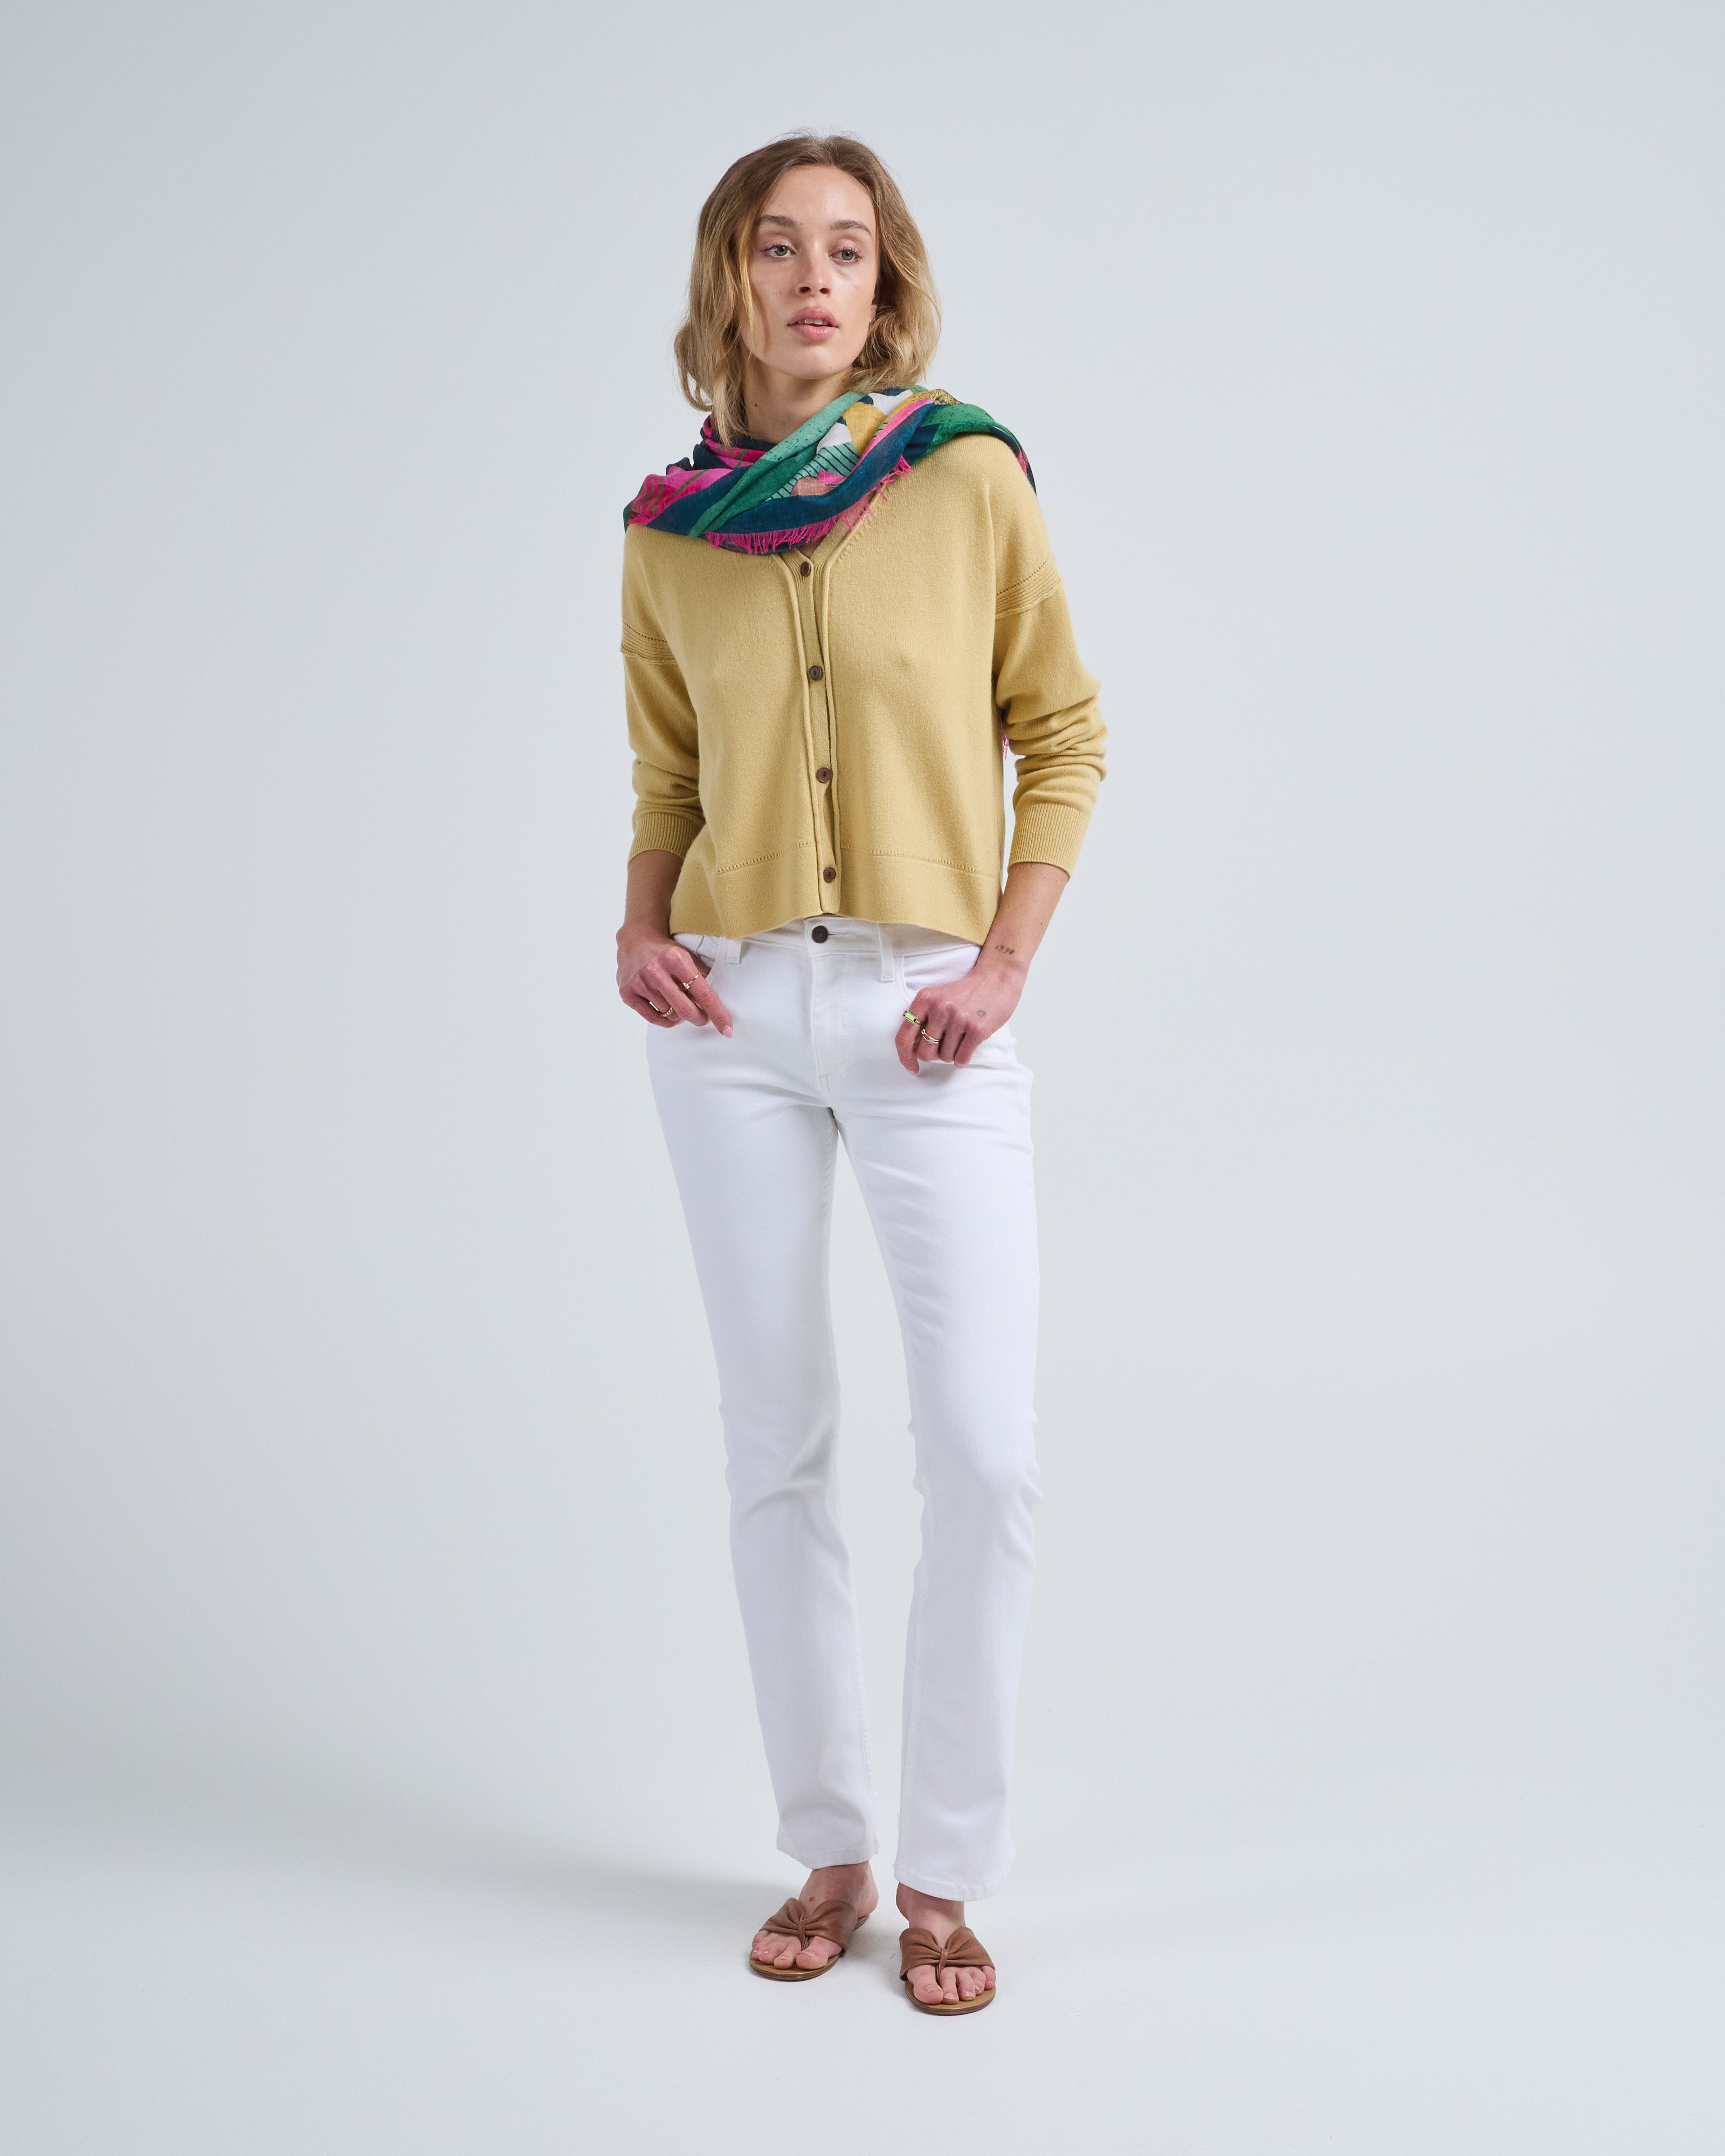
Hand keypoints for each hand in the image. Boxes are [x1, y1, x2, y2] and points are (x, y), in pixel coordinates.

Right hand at [617, 924, 733, 1034]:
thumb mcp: (687, 956)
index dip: (718, 1014)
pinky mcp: (628, 992)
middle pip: (686, 1010)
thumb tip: (719, 1001)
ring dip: (679, 1015)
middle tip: (702, 1018)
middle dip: (699, 1018)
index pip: (703, 994)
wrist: (635, 942)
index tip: (727, 1029)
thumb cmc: (665, 952)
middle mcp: (656, 970)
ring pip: (670, 1014)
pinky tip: (668, 1012)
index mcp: (676, 960)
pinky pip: (653, 1018)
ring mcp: (640, 982)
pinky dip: (665, 1020)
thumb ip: (702, 976)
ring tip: (678, 1004)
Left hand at [895, 956, 1023, 1073]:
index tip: (912, 1067)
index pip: (903, 1037)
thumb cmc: (966, 992)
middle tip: (944, 1045)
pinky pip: (961, 1058)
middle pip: (924, 1052)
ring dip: (952, 1054)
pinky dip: (963, 1059)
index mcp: (924, 999)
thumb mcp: (937, 997)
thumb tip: (913, 1050)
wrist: (996, 978)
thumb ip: (923, 1018)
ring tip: (960, 1038)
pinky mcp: (976, 1029)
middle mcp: (939, 1008)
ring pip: (945, 1057)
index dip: (905, 1057)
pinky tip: (968, 1046)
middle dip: (934, 1055)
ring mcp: (958, 1019)